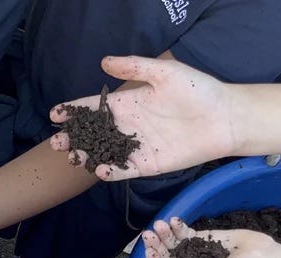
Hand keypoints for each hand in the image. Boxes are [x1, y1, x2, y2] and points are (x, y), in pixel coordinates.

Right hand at [50, 56, 234, 180]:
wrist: (225, 118)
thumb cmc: (198, 91)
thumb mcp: (165, 72)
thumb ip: (135, 67)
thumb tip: (104, 62)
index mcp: (126, 103)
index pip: (93, 107)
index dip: (73, 110)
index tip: (55, 114)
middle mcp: (126, 126)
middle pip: (91, 134)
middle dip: (72, 138)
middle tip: (57, 142)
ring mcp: (134, 146)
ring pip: (102, 153)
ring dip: (86, 156)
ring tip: (73, 156)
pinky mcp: (146, 165)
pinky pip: (123, 170)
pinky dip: (110, 171)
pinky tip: (100, 169)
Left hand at [143, 218, 276, 257]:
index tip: (151, 252)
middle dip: (155, 247)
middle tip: (149, 235)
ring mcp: (192, 255)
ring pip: (171, 245)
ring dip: (163, 235)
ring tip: (159, 225)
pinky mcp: (199, 241)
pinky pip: (183, 235)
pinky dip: (177, 227)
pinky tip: (173, 220)